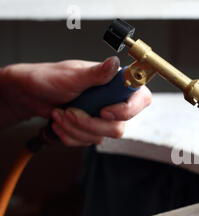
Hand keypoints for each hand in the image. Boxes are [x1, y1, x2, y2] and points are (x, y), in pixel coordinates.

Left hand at [0, 57, 151, 145]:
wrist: (29, 94)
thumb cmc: (49, 78)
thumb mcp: (73, 75)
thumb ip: (97, 73)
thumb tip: (115, 63)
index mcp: (115, 83)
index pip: (141, 99)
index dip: (128, 110)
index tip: (104, 111)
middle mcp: (113, 101)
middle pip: (119, 126)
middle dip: (90, 124)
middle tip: (71, 111)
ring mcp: (103, 117)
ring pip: (101, 137)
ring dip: (75, 129)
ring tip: (59, 114)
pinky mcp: (91, 129)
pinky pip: (87, 142)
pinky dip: (69, 135)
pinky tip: (59, 123)